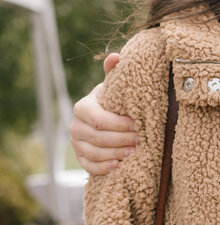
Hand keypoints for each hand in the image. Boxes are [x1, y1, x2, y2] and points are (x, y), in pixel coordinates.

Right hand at [70, 54, 138, 174]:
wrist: (106, 117)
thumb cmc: (113, 102)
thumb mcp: (113, 87)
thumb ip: (114, 73)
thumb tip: (116, 56)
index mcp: (82, 107)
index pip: (98, 119)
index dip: (118, 124)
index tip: (137, 125)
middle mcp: (75, 126)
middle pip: (97, 137)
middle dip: (121, 139)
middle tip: (140, 140)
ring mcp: (76, 143)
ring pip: (93, 153)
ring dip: (115, 153)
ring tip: (134, 153)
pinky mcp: (81, 158)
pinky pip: (89, 166)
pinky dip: (104, 168)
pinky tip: (119, 165)